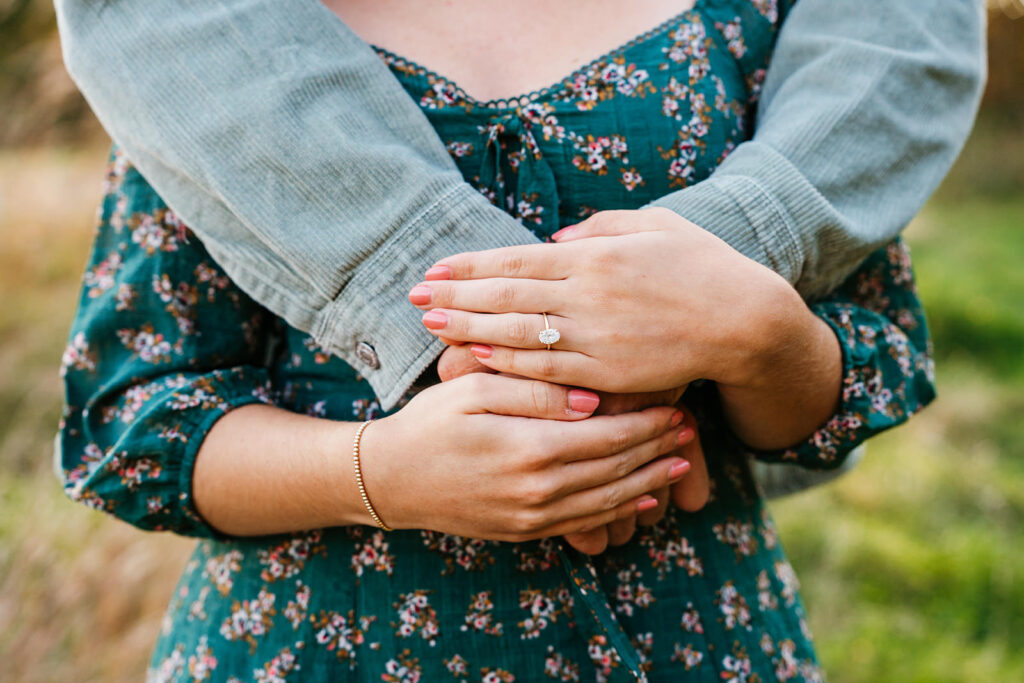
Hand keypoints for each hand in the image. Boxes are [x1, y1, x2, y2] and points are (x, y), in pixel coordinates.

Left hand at [408, 208, 804, 392]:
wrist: (745, 322)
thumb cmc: (703, 266)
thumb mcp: (656, 226)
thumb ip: (601, 227)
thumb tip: (554, 237)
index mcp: (596, 256)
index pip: (517, 259)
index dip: (471, 265)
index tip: (435, 267)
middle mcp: (588, 294)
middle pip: (506, 294)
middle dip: (456, 295)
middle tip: (414, 296)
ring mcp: (597, 337)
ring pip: (518, 332)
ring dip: (470, 328)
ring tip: (432, 325)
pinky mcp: (609, 374)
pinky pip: (548, 370)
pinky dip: (509, 363)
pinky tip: (478, 358)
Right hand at [432, 348, 708, 552]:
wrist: (390, 480)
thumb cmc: (429, 424)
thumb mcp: (473, 391)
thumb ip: (534, 391)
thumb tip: (592, 399)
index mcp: (531, 449)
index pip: (609, 436)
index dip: (647, 422)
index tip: (676, 404)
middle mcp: (539, 490)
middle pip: (617, 469)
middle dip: (657, 448)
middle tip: (689, 428)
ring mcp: (532, 517)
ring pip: (608, 500)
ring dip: (649, 481)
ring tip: (680, 461)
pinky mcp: (525, 531)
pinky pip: (584, 523)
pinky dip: (618, 510)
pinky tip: (641, 498)